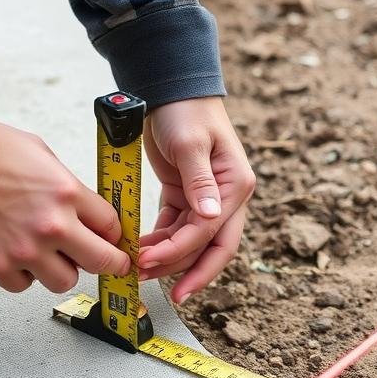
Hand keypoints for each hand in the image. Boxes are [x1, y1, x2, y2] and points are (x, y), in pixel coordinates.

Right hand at [0, 118, 131, 293]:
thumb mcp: (39, 152)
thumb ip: (64, 184)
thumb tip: (79, 206)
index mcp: (66, 193)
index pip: (111, 226)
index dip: (112, 233)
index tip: (109, 238)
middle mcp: (51, 225)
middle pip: (101, 262)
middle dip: (107, 262)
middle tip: (106, 263)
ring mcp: (24, 250)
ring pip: (64, 282)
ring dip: (60, 270)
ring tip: (46, 254)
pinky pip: (23, 286)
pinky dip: (23, 276)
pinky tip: (14, 255)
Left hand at [138, 97, 254, 303]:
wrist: (172, 89)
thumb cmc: (185, 111)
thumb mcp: (190, 143)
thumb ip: (199, 180)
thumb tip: (210, 215)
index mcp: (235, 185)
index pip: (211, 230)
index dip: (183, 252)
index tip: (152, 262)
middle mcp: (226, 196)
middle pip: (212, 247)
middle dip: (186, 270)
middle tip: (157, 288)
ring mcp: (207, 198)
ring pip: (191, 242)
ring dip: (168, 257)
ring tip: (140, 268)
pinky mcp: (185, 195)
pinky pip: (176, 228)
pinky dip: (160, 241)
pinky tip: (141, 249)